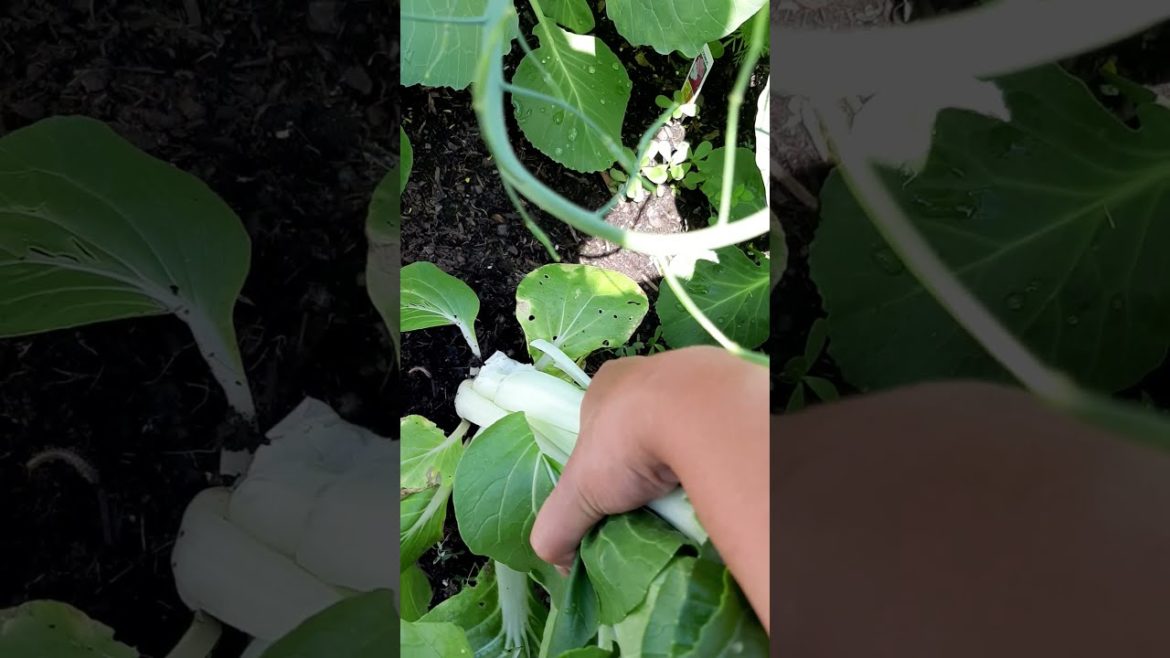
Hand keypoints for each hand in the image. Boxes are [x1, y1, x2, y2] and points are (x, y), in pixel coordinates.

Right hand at [528, 346, 750, 570]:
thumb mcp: (578, 490)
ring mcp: (689, 383)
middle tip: (643, 501)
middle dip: (639, 464)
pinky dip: (706, 459)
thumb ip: (558, 526)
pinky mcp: (726, 399)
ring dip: (676, 462)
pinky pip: (711, 435)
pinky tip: (704, 484)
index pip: (594, 427)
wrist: (699, 415)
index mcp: (606, 385)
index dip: (597, 462)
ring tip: (677, 498)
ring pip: (678, 430)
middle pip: (637, 429)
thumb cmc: (627, 441)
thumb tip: (560, 563)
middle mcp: (646, 376)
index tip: (607, 495)